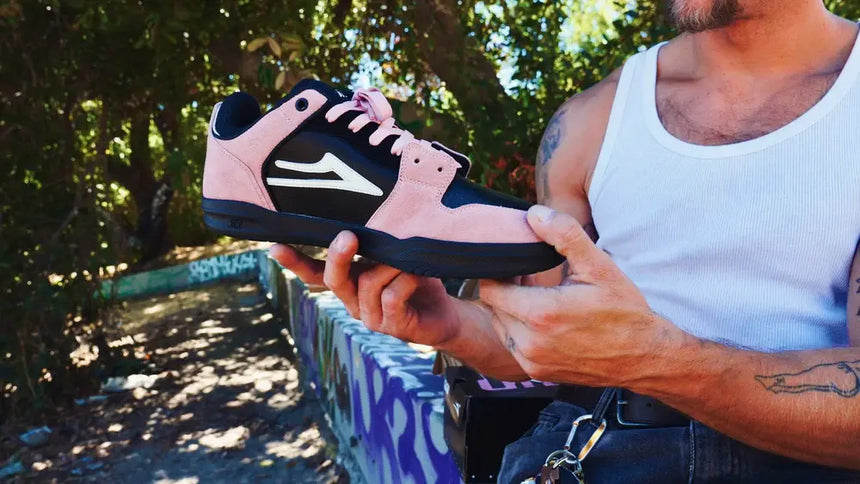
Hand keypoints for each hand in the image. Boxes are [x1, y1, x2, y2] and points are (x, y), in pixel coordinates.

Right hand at [269, 231, 460, 346]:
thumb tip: (373, 214)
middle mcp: (354, 301)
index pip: (315, 273)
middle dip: (338, 257)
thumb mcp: (397, 256)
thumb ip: (380, 243)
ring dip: (390, 265)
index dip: (295, 261)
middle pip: (334, 279)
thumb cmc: (418, 280)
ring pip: (369, 283)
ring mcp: (371, 317)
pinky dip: (404, 280)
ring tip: (408, 258)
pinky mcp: (392, 327)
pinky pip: (391, 296)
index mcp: (350, 283)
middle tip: (347, 237)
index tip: (274, 246)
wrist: (446, 315)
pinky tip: (417, 274)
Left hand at [479, 205, 688, 386]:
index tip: (518, 266)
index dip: (500, 273)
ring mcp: (533, 361)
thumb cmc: (623, 311)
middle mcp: (531, 342)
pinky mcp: (538, 373)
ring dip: (510, 310)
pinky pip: (513, 346)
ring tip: (536, 297)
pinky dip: (519, 331)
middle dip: (505, 289)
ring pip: (500, 326)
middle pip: (493, 307)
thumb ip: (565, 235)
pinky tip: (542, 320)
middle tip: (528, 278)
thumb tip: (535, 214)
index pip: (490, 288)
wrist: (643, 356)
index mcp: (541, 313)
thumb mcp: (599, 266)